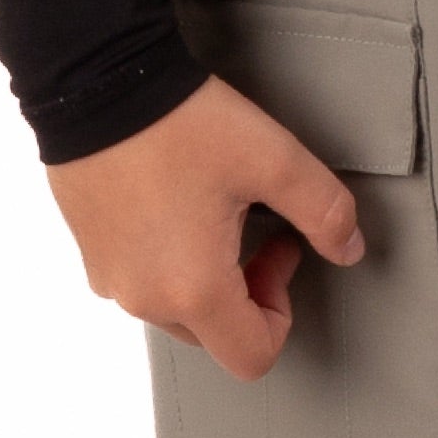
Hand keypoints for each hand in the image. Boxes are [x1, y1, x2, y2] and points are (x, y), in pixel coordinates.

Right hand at [46, 75, 363, 382]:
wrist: (95, 81)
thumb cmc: (180, 123)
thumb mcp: (274, 160)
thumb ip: (326, 212)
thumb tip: (349, 249)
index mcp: (194, 290)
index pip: (253, 356)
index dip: (282, 312)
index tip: (280, 249)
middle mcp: (145, 298)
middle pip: (214, 334)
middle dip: (246, 293)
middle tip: (255, 227)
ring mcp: (110, 278)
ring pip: (175, 308)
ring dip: (205, 277)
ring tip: (213, 212)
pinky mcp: (89, 253)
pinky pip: (139, 279)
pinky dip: (165, 260)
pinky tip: (172, 204)